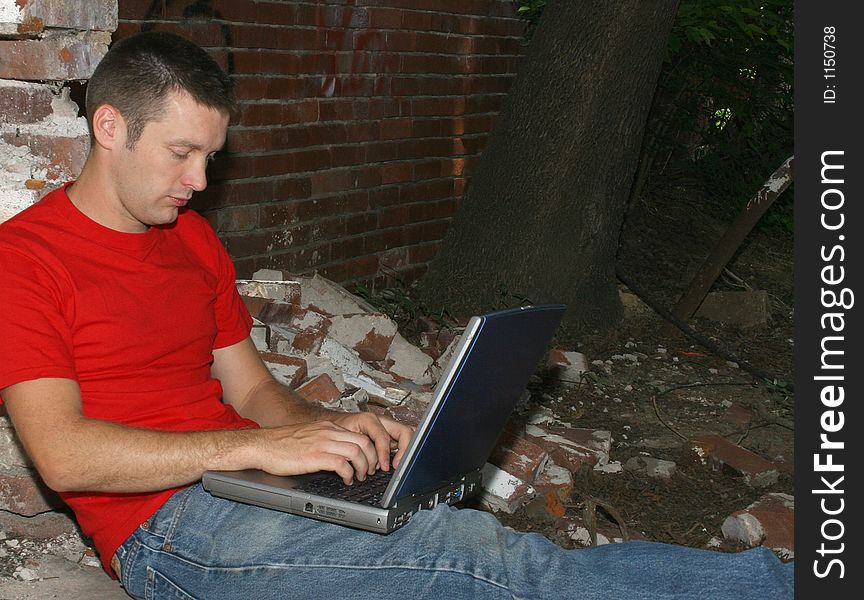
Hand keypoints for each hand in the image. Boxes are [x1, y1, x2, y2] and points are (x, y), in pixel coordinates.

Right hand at [254, 415, 412, 484]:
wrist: (261, 445)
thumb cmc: (281, 445)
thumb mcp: (309, 438)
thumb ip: (325, 442)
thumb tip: (340, 456)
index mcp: (328, 427)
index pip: (360, 434)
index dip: (371, 450)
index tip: (371, 462)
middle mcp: (328, 432)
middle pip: (364, 441)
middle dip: (372, 459)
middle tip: (370, 472)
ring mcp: (321, 443)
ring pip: (357, 451)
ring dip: (363, 467)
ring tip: (360, 477)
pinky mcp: (314, 456)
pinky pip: (341, 463)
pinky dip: (349, 474)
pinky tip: (346, 481)